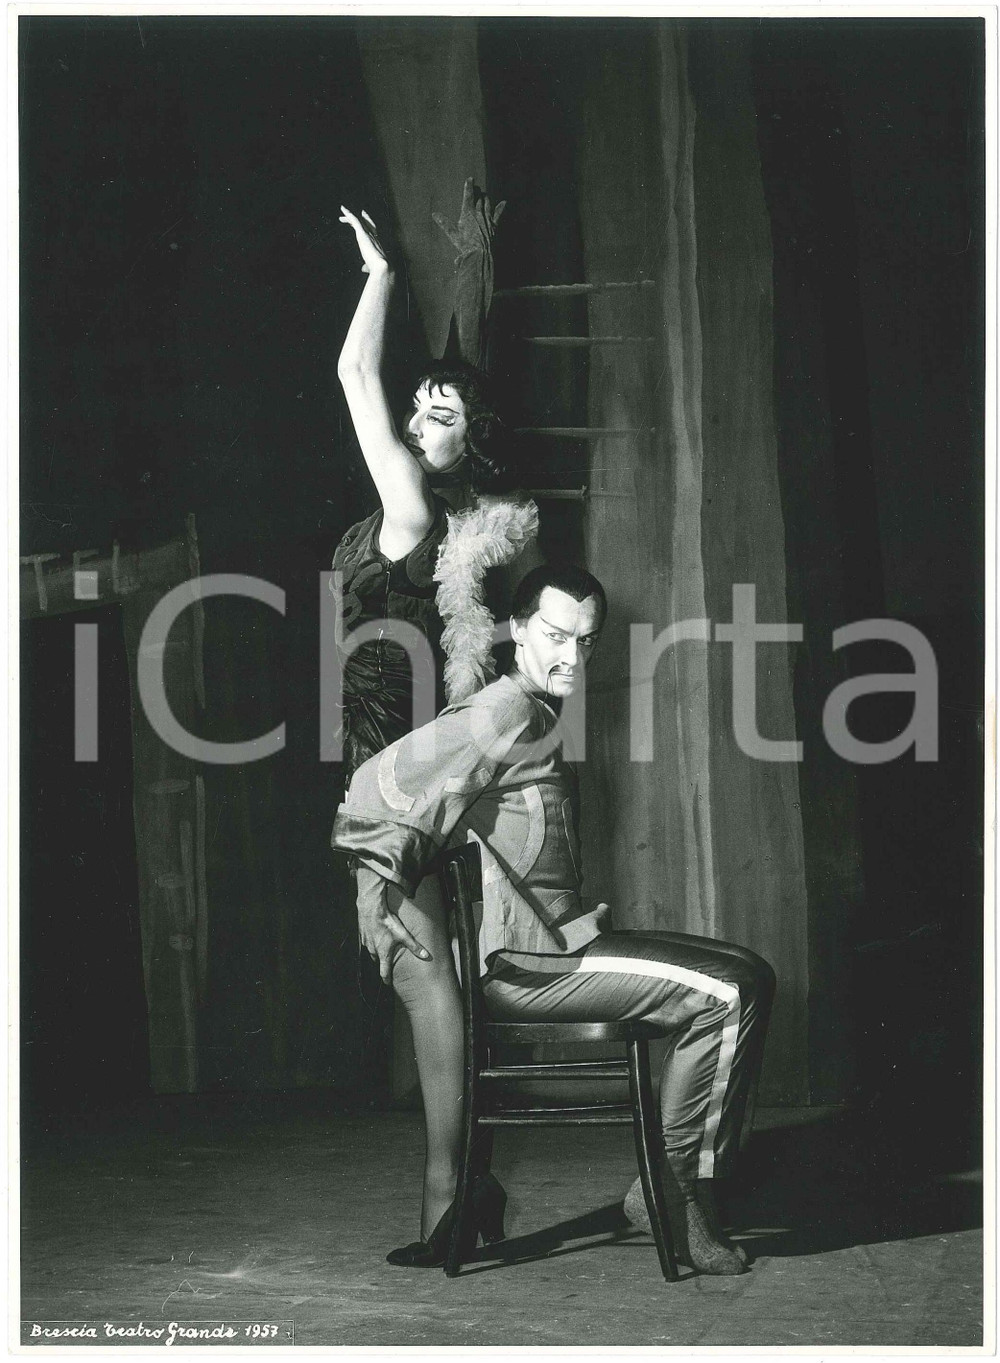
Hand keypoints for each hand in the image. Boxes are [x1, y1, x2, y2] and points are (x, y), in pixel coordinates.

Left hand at [339, 206, 388, 275]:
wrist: (381, 268)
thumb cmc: (378, 270)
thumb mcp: (371, 267)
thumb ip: (366, 266)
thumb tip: (363, 269)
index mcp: (376, 244)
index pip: (371, 230)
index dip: (367, 222)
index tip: (363, 215)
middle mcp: (373, 236)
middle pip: (364, 223)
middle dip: (357, 218)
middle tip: (349, 214)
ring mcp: (368, 234)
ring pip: (359, 220)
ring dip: (350, 215)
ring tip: (342, 211)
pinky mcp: (362, 233)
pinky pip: (355, 220)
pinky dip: (349, 214)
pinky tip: (343, 209)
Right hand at [355, 867, 430, 982]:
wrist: (371, 909)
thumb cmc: (387, 922)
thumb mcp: (403, 934)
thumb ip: (414, 946)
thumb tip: (426, 956)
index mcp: (383, 954)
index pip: (384, 973)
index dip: (387, 980)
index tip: (389, 983)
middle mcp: (373, 951)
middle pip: (379, 961)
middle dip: (384, 962)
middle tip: (390, 961)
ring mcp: (366, 943)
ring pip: (373, 951)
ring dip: (378, 951)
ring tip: (384, 946)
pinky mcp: (362, 935)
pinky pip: (368, 942)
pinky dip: (373, 941)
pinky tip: (378, 934)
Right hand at [433, 177, 505, 261]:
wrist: (480, 254)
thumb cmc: (465, 244)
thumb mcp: (452, 234)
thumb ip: (444, 223)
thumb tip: (434, 214)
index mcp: (468, 213)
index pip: (468, 195)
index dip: (469, 186)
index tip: (470, 178)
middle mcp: (479, 213)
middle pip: (479, 198)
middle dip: (477, 192)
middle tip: (476, 188)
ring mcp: (487, 218)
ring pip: (487, 203)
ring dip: (486, 197)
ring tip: (484, 194)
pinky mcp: (494, 226)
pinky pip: (498, 214)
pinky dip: (501, 207)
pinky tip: (504, 202)